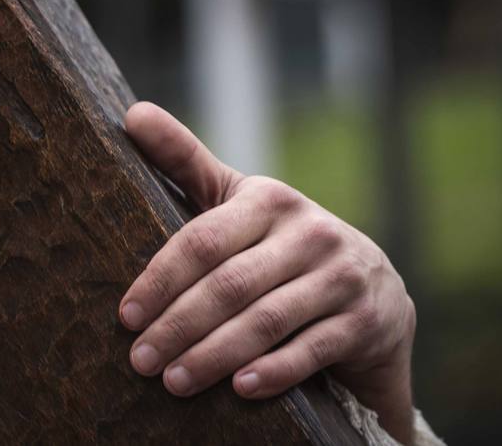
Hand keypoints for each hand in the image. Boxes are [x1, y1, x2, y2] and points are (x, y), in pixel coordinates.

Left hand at [118, 102, 416, 443]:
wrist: (376, 293)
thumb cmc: (282, 245)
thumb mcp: (238, 201)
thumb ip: (186, 161)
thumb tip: (131, 113)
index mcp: (268, 200)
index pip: (203, 239)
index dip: (160, 279)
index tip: (125, 315)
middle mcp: (310, 233)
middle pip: (229, 285)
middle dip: (178, 326)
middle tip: (141, 360)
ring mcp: (341, 277)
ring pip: (265, 320)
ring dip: (213, 356)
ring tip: (174, 382)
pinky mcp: (365, 321)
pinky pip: (311, 350)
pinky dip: (273, 371)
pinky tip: (239, 388)